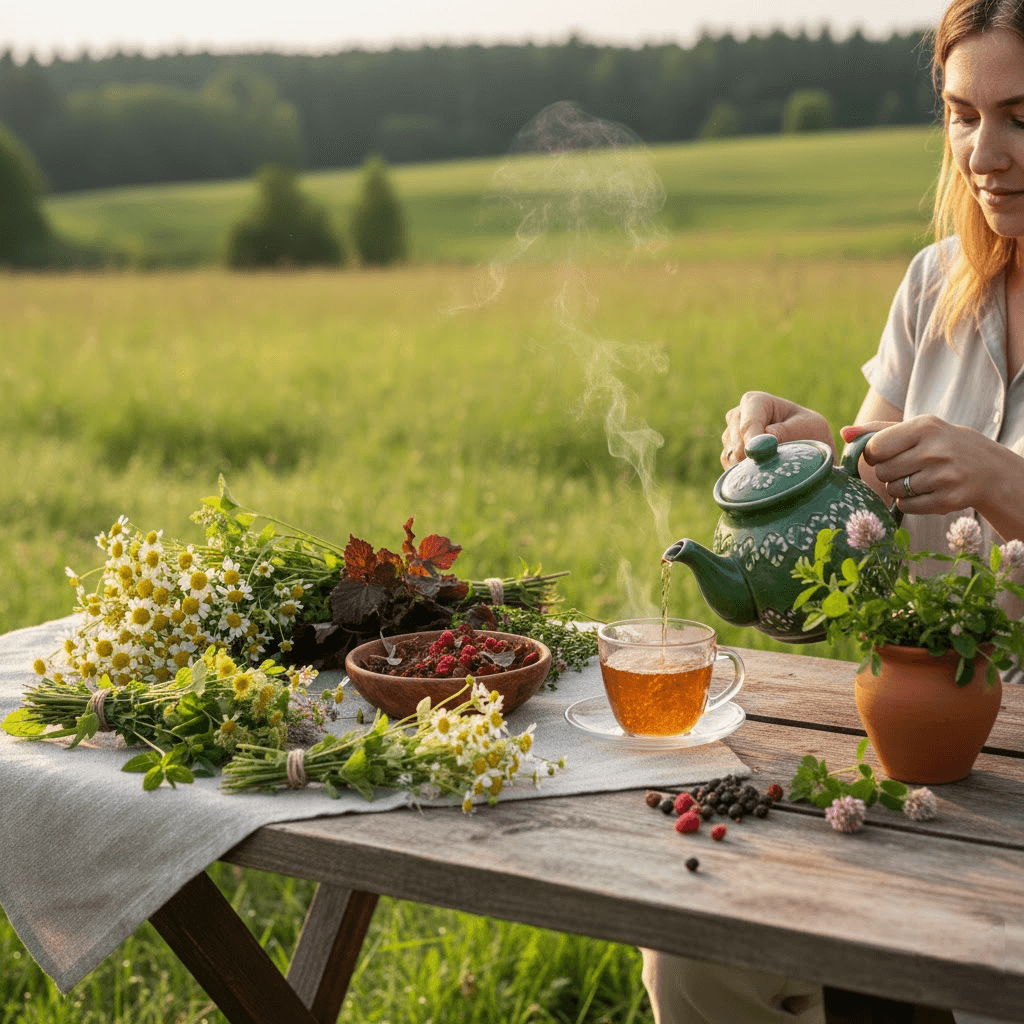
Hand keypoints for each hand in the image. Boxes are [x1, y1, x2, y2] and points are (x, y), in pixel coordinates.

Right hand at [721, 392, 832, 468]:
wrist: (807, 448)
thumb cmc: (810, 432)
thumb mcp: (809, 427)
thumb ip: (788, 430)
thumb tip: (766, 434)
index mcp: (756, 402)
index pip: (748, 423)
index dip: (753, 441)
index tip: (761, 456)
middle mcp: (738, 416)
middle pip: (736, 440)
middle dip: (752, 457)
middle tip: (771, 469)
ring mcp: (730, 435)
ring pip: (731, 455)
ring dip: (749, 466)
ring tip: (773, 470)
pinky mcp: (728, 453)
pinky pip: (729, 466)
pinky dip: (743, 473)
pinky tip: (762, 473)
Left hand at [850, 415, 1001, 514]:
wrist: (987, 467)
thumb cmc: (940, 444)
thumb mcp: (916, 429)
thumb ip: (877, 430)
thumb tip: (844, 433)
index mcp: (924, 428)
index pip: (875, 448)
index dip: (872, 455)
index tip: (883, 454)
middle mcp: (935, 451)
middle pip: (882, 472)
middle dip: (887, 472)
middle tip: (905, 467)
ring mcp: (944, 477)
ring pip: (893, 490)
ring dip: (898, 488)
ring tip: (918, 478)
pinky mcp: (948, 500)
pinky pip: (906, 507)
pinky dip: (908, 502)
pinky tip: (925, 491)